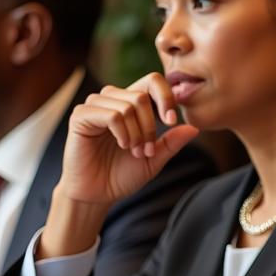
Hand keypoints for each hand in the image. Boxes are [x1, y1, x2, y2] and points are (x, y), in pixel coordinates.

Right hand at [38, 75, 198, 257]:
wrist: (97, 194)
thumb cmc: (122, 175)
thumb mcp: (154, 159)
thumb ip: (172, 142)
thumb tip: (194, 128)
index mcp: (130, 104)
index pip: (152, 81)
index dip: (166, 97)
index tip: (171, 121)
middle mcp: (112, 99)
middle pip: (142, 95)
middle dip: (150, 126)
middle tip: (146, 150)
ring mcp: (95, 106)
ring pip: (128, 104)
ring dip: (137, 133)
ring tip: (133, 151)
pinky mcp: (81, 116)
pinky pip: (112, 115)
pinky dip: (123, 133)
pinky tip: (122, 146)